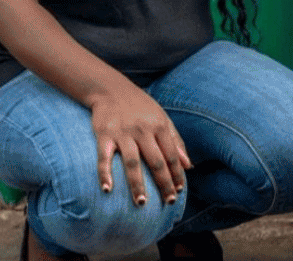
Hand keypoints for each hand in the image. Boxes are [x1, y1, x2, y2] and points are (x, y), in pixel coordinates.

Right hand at [88, 82, 190, 206]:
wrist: (111, 89)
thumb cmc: (141, 107)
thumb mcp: (162, 119)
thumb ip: (176, 141)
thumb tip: (189, 165)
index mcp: (159, 126)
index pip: (171, 155)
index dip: (176, 174)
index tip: (178, 191)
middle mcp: (143, 130)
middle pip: (156, 161)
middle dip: (164, 183)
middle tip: (168, 202)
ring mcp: (123, 133)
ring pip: (133, 163)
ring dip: (137, 184)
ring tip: (141, 203)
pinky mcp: (104, 134)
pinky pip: (105, 157)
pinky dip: (105, 173)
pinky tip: (107, 189)